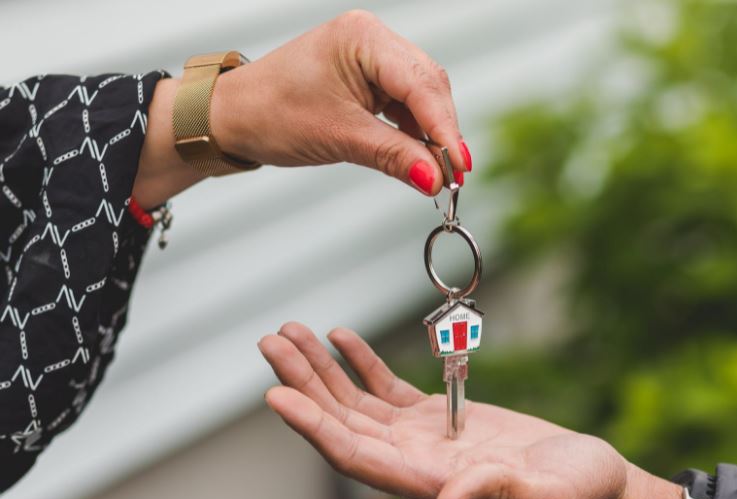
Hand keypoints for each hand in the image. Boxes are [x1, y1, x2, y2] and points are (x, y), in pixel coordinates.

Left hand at [134, 10, 470, 208]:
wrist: (234, 116)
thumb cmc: (272, 114)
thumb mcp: (338, 137)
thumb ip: (393, 156)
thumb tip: (435, 180)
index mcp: (363, 38)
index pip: (420, 84)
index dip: (445, 128)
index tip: (460, 166)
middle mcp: (373, 40)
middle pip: (429, 86)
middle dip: (442, 132)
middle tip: (453, 176)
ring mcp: (373, 58)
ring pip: (422, 97)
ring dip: (431, 135)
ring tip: (438, 173)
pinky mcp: (370, 79)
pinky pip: (406, 105)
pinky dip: (415, 133)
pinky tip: (419, 158)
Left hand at [258, 323, 685, 498]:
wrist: (593, 485)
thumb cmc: (576, 496)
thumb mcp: (544, 496)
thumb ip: (496, 493)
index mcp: (428, 483)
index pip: (355, 457)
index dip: (314, 427)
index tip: (278, 394)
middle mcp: (413, 462)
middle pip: (342, 423)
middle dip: (304, 383)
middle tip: (271, 342)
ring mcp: (423, 439)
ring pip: (357, 403)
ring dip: (322, 369)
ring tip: (290, 332)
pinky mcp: (440, 418)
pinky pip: (387, 389)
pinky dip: (362, 363)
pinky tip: (342, 338)